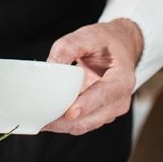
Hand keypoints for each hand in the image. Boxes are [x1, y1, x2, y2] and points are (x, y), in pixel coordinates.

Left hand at [42, 19, 143, 135]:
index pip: (104, 95)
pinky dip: (64, 123)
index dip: (86, 105)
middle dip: (65, 122)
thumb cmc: (106, 42)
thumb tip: (49, 67)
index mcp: (122, 79)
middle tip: (41, 118)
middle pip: (92, 118)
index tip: (69, 113)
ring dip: (62, 125)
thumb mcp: (87, 36)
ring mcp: (111, 110)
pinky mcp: (100, 114)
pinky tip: (48, 116)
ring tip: (40, 119)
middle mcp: (119, 99)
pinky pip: (81, 123)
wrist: (120, 46)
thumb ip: (67, 49)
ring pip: (84, 125)